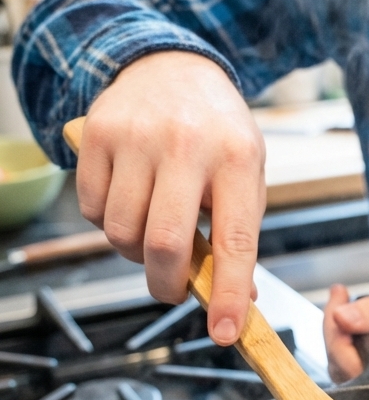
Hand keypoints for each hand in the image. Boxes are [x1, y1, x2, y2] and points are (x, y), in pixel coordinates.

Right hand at [76, 51, 265, 344]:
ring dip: (135, 252)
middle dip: (166, 284)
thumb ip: (240, 232)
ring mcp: (136, 136)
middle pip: (164, 243)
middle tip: (173, 290)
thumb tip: (239, 299)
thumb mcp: (246, 173)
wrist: (172, 67)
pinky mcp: (97, 135)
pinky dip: (107, 222)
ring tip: (153, 230)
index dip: (229, 294)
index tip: (224, 332)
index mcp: (236, 157)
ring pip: (120, 232)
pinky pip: (91, 210)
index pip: (234, 240)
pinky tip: (129, 200)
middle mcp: (186, 144)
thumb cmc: (216, 131)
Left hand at [324, 279, 368, 382]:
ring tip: (345, 305)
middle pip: (343, 368)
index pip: (350, 359)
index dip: (334, 328)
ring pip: (348, 373)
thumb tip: (341, 316)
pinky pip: (361, 374)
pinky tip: (355, 325)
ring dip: (340, 340)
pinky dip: (351, 350)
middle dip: (334, 331)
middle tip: (340, 295)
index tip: (338, 295)